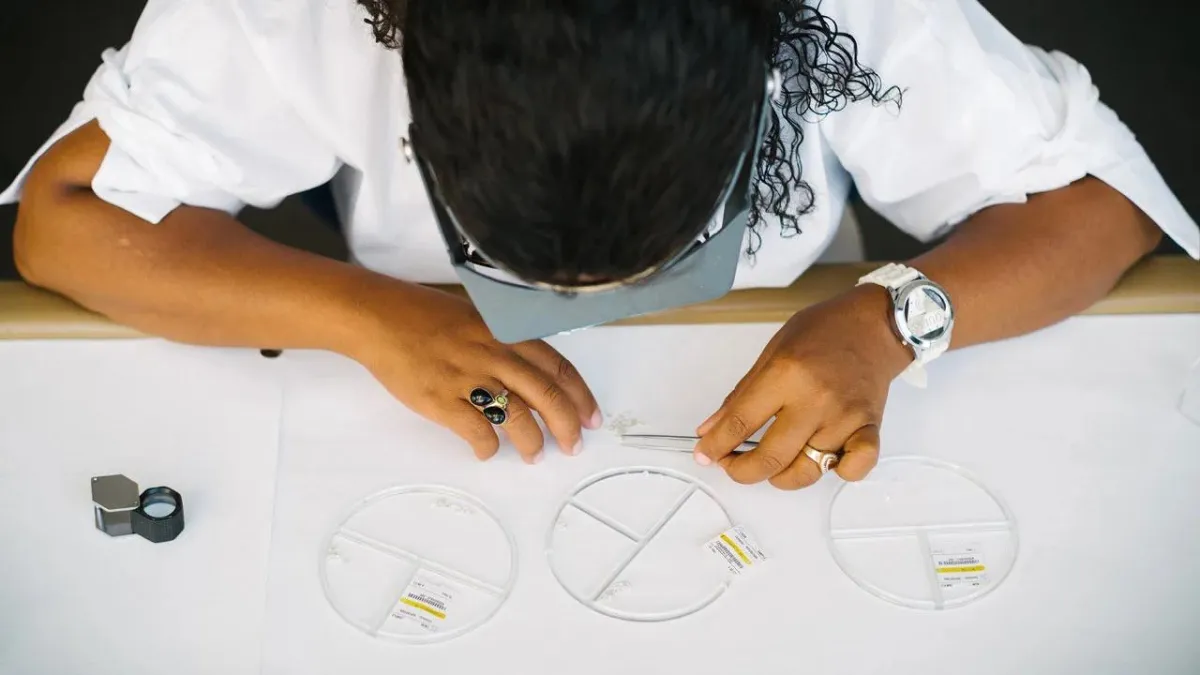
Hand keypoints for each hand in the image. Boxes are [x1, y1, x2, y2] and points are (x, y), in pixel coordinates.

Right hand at [349, 282, 601, 463]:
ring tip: (535, 455)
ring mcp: (468, 378)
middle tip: (573, 446)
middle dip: (567, 427)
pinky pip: (476, 432)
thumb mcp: (476, 318)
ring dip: (532, 443)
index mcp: (506, 333)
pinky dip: (487, 448)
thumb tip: (531, 377)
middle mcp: (494, 354)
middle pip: (546, 397)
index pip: (558, 368)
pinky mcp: (441, 399)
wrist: (379, 318)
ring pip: (517, 418)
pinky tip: (487, 451)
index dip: (580, 397)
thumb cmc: (424, 317)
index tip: (590, 417)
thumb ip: (506, 343)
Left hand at [694, 286, 911, 488]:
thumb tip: (709, 430)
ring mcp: (845, 417)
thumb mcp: (771, 352)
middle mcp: (815, 400)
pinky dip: (839, 473)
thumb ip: (740, 395)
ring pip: (808, 471)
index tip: (704, 456)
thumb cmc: (821, 332)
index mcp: (785, 374)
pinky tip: (826, 462)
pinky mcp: (870, 428)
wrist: (875, 324)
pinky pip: (855, 468)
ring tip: (773, 465)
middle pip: (771, 457)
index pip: (740, 423)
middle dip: (742, 471)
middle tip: (732, 466)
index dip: (715, 446)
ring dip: (782, 478)